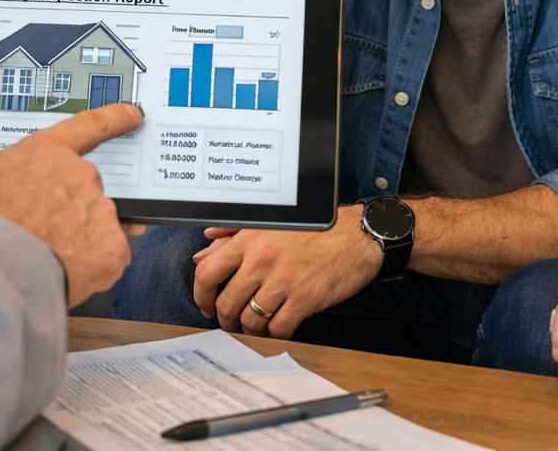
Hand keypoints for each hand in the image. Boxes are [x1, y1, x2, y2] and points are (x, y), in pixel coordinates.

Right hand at [0, 102, 145, 306]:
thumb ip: (17, 172)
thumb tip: (21, 183)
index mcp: (48, 152)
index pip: (90, 125)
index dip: (115, 118)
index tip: (132, 116)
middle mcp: (80, 174)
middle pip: (87, 189)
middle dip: (71, 209)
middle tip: (43, 229)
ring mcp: (100, 208)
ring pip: (97, 223)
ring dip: (79, 238)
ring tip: (47, 253)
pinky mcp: (112, 245)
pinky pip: (108, 255)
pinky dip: (92, 265)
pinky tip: (66, 269)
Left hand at [192, 204, 381, 337]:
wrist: (356, 235)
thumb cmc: (316, 229)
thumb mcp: (270, 224)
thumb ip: (233, 236)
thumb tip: (204, 253)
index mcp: (250, 239)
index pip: (208, 272)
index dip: (201, 296)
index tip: (206, 306)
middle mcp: (263, 259)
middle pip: (227, 303)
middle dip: (226, 319)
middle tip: (232, 322)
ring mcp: (284, 280)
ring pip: (250, 320)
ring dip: (250, 329)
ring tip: (256, 326)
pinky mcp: (305, 298)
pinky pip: (278, 329)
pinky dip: (275, 333)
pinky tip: (280, 325)